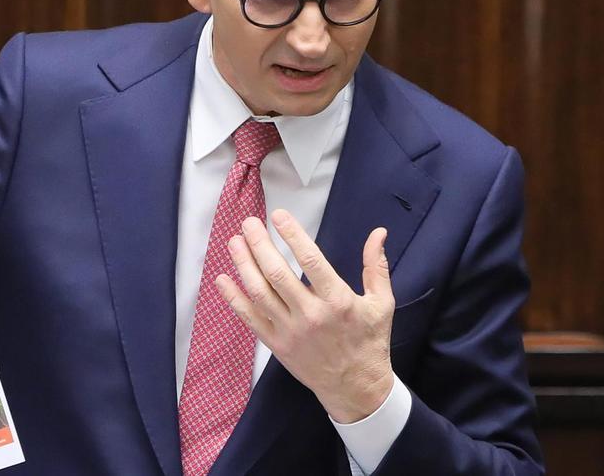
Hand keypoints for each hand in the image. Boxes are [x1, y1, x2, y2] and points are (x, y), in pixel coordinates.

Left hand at [215, 209, 394, 423]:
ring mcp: (290, 331)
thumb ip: (376, 266)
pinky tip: (222, 279)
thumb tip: (379, 232)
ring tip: (234, 242)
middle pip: (277, 274)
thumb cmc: (369, 342)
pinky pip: (250, 318)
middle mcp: (311, 315)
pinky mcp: (276, 344)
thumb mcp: (382, 304)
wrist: (356, 388)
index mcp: (338, 301)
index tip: (278, 215)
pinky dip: (233, 298)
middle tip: (248, 223)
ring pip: (260, 293)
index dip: (292, 235)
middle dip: (260, 244)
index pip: (311, 261)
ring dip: (244, 265)